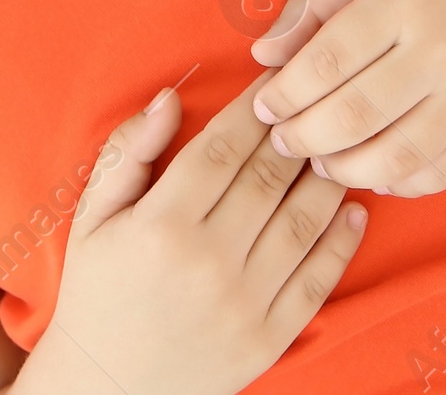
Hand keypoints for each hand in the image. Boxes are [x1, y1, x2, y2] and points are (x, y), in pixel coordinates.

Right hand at [27, 79, 365, 394]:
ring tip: (338, 146)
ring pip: (301, 223)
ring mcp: (243, 305)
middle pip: (268, 178)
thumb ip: (128, 151)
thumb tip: (170, 98)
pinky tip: (354, 211)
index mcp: (162, 224)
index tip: (273, 81)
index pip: (223, 147)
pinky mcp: (267, 341)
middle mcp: (208, 261)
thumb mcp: (91, 216)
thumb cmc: (97, 291)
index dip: (253, 107)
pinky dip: (341, 244)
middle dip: (295, 133)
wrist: (107, 388)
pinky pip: (316, 283)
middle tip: (314, 101)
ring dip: (326, 178)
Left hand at [249, 0, 445, 196]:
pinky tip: (375, 174)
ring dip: (347, 169)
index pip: (328, 61)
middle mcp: (441, 51)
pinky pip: (443, 172)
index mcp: (404, 1)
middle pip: (356, 115)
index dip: (286, 93)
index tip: (263, 107)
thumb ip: (318, 2)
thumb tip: (262, 52)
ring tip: (321, 162)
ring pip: (396, 155)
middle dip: (305, 137)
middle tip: (282, 142)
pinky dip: (401, 183)